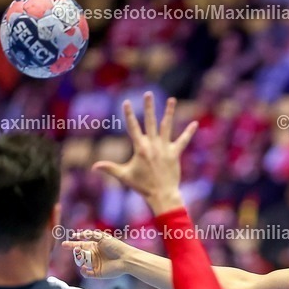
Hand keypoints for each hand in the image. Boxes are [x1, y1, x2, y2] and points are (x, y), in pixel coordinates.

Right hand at [62, 230, 131, 278]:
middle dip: (76, 253)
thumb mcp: (102, 237)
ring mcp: (94, 265)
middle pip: (79, 254)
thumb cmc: (115, 246)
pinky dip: (83, 271)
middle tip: (77, 251)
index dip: (71, 245)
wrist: (125, 259)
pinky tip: (84, 267)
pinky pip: (86, 273)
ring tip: (83, 258)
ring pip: (81, 263)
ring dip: (79, 261)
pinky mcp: (97, 273)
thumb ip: (89, 234)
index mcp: (94, 246)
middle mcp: (93, 255)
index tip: (64, 244)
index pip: (80, 245)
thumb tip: (76, 235)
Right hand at [93, 93, 196, 214]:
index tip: (127, 102)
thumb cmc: (142, 186)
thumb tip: (93, 166)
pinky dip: (189, 132)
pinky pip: (183, 141)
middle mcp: (152, 145)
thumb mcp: (124, 176)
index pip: (132, 127)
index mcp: (140, 148)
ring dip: (169, 112)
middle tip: (148, 94)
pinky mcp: (175, 154)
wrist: (161, 195)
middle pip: (150, 122)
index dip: (129, 114)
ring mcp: (164, 148)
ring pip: (167, 126)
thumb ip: (109, 168)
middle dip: (148, 107)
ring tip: (172, 99)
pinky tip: (195, 123)